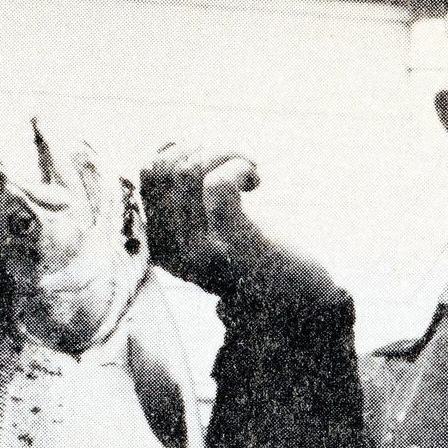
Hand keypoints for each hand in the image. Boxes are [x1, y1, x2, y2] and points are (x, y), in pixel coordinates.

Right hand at [140, 141, 332, 300]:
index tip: (214, 163)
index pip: (148, 175)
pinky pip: (218, 184)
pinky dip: (238, 166)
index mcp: (161, 244)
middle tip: (235, 163)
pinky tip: (255, 178)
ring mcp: (198, 250)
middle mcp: (172, 251)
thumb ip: (183, 194)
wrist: (299, 301)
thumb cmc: (258, 255)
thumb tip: (165, 145)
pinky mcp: (230, 245)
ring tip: (247, 168)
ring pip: (187, 170)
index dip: (181, 152)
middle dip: (203, 149)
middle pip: (165, 168)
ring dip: (223, 153)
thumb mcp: (210, 226)